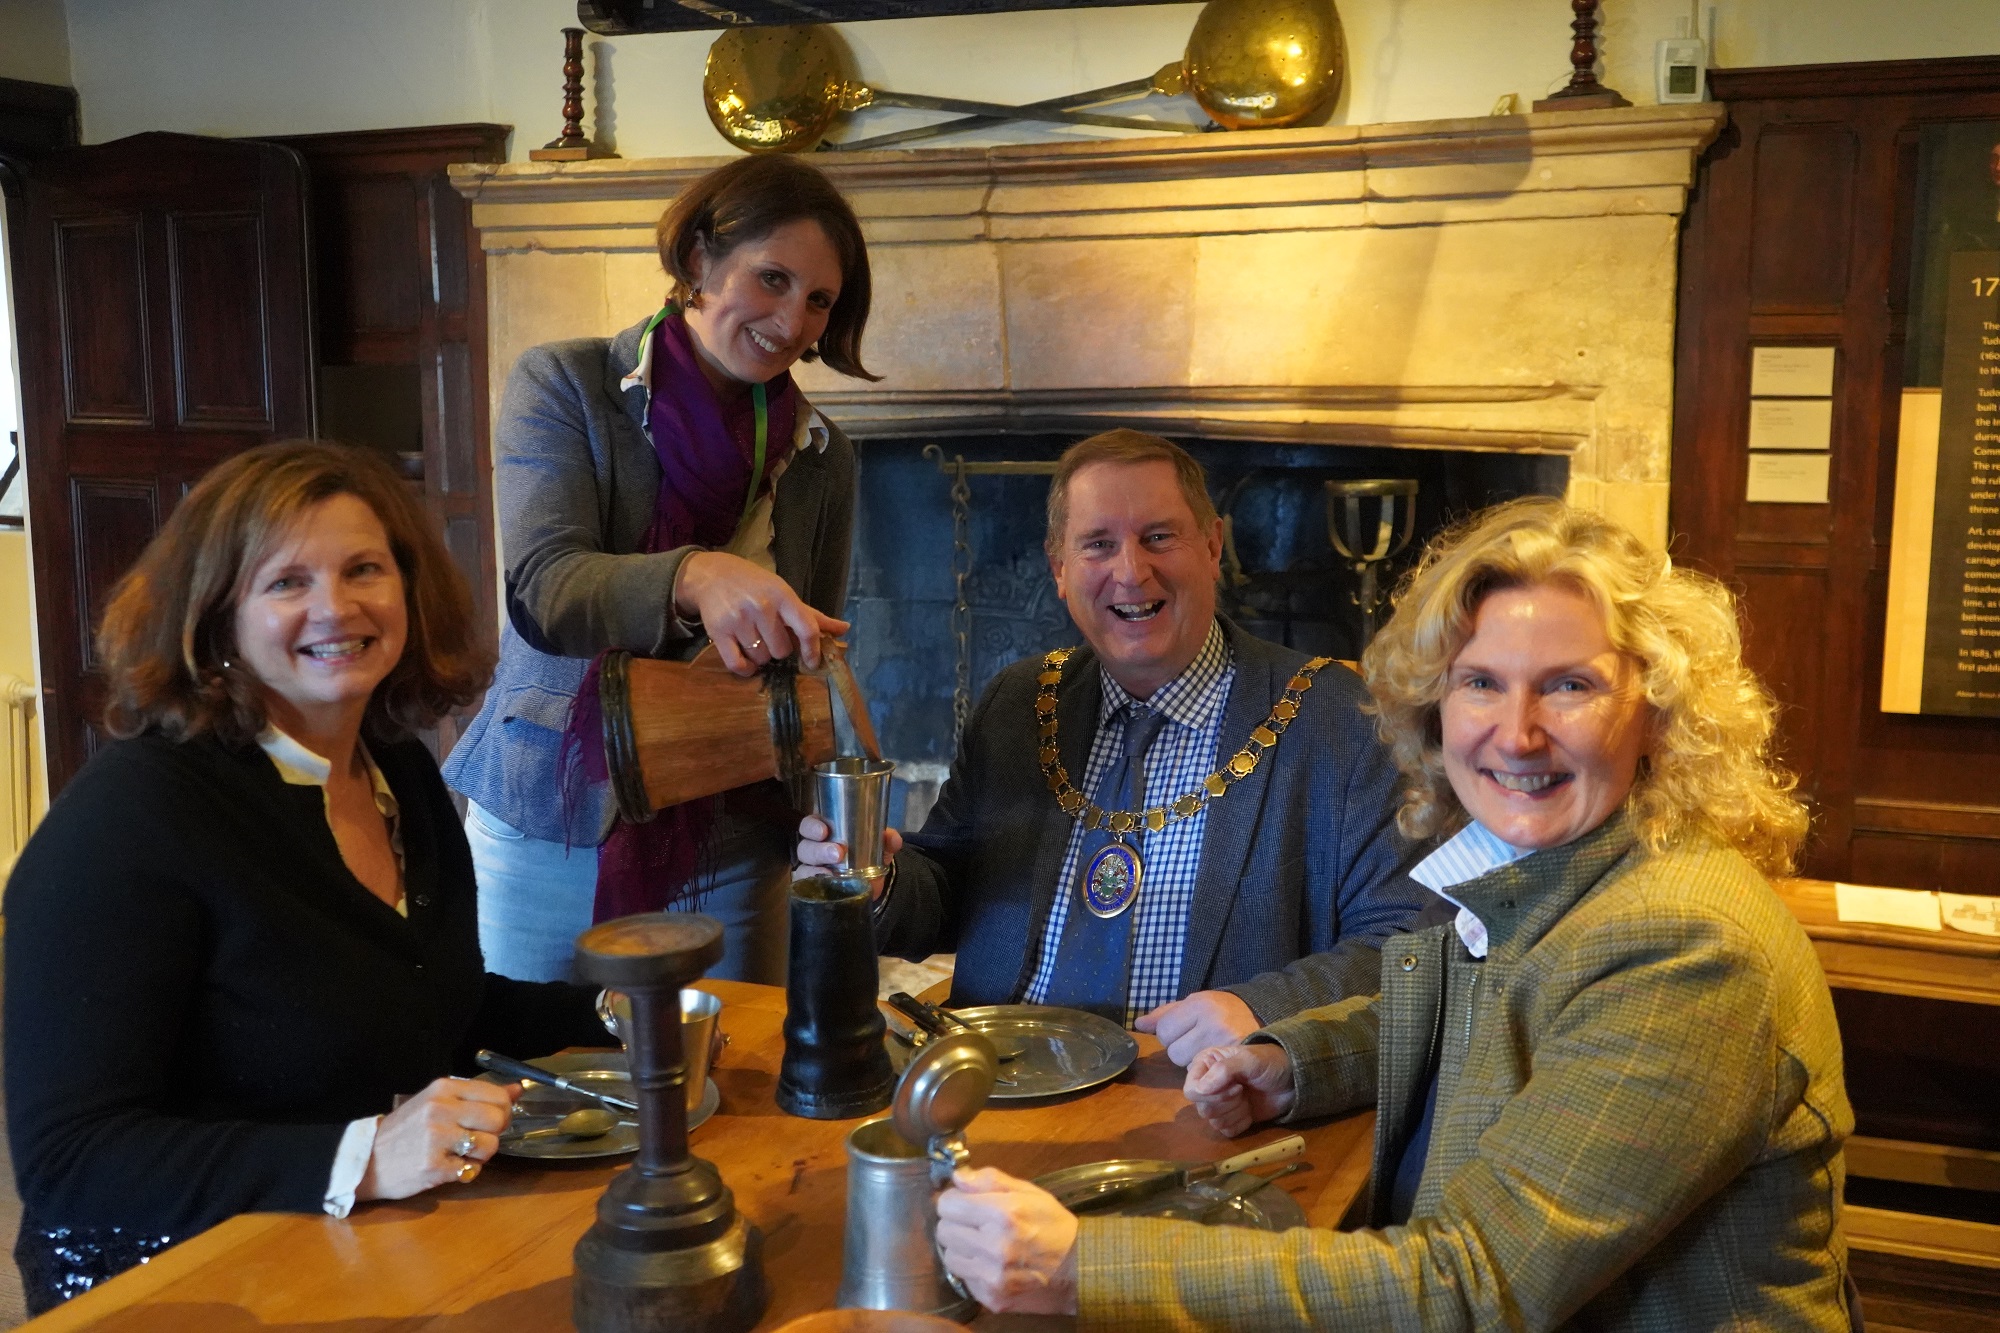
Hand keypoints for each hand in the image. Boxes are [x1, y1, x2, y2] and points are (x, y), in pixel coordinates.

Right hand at [356, 1076, 518, 1200]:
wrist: (367, 1160)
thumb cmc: (406, 1130)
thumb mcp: (438, 1102)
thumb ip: (478, 1095)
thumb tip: (518, 1089)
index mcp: (444, 1088)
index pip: (498, 1096)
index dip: (503, 1111)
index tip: (490, 1120)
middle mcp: (441, 1109)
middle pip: (498, 1120)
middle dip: (494, 1133)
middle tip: (476, 1139)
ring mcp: (436, 1138)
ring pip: (490, 1146)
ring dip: (481, 1155)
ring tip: (460, 1154)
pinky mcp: (433, 1166)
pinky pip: (472, 1169)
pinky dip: (466, 1171)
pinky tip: (449, 1166)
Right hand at [674, 551, 847, 674]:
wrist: (713, 574)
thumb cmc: (755, 585)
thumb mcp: (783, 593)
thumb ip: (812, 615)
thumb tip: (844, 629)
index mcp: (783, 596)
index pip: (807, 628)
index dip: (813, 650)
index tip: (812, 661)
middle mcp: (762, 607)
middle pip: (782, 650)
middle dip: (779, 649)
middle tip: (771, 637)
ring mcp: (739, 619)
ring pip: (761, 659)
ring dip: (761, 657)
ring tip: (755, 641)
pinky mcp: (718, 631)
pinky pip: (737, 665)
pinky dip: (745, 669)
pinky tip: (747, 663)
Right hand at [793, 813, 902, 896]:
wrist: (871, 883)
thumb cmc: (867, 854)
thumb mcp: (879, 845)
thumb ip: (887, 839)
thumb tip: (892, 837)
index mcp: (824, 832)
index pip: (809, 825)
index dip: (812, 826)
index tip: (824, 831)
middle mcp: (813, 849)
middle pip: (805, 847)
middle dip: (819, 849)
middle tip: (838, 853)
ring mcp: (811, 870)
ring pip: (804, 867)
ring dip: (817, 869)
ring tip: (832, 873)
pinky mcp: (813, 889)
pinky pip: (807, 887)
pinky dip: (815, 886)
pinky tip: (827, 886)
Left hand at [936, 1167, 1079, 1315]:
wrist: (1079, 1270)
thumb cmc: (1053, 1224)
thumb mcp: (1029, 1192)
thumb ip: (990, 1180)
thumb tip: (957, 1177)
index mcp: (1003, 1214)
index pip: (948, 1204)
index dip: (954, 1199)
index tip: (964, 1201)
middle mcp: (994, 1247)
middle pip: (944, 1230)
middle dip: (956, 1223)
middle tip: (974, 1223)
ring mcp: (991, 1277)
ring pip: (949, 1257)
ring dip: (960, 1248)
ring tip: (981, 1244)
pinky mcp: (991, 1298)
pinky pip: (964, 1279)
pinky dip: (972, 1270)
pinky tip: (990, 1264)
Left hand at [1135, 990, 1259, 1065]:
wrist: (1264, 1020)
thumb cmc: (1224, 1011)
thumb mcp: (1197, 1004)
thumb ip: (1166, 1014)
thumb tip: (1139, 1025)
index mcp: (1200, 1004)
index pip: (1164, 1030)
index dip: (1171, 1033)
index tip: (1186, 1030)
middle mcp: (1212, 1022)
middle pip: (1173, 1051)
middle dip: (1181, 1048)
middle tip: (1200, 1041)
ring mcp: (1225, 1044)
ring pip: (1187, 1067)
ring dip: (1193, 1063)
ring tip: (1210, 1051)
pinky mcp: (1235, 1062)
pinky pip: (1205, 1077)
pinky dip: (1208, 1073)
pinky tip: (1218, 1063)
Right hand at [1184, 1044, 1296, 1137]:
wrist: (1291, 1080)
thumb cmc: (1269, 1063)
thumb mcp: (1249, 1060)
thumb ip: (1224, 1071)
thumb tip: (1200, 1089)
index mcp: (1205, 1065)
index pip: (1191, 1090)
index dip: (1212, 1094)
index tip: (1236, 1087)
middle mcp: (1206, 1085)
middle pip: (1203, 1109)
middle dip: (1228, 1103)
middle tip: (1243, 1091)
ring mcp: (1218, 1104)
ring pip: (1214, 1122)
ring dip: (1235, 1113)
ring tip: (1248, 1099)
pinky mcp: (1230, 1119)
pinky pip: (1226, 1131)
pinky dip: (1240, 1124)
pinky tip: (1250, 1112)